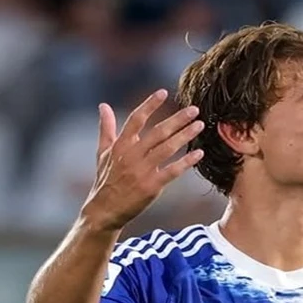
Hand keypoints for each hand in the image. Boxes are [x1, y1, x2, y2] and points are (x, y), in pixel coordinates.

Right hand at [80, 89, 204, 230]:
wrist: (105, 210)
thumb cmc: (106, 180)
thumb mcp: (103, 153)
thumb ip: (106, 128)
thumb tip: (103, 106)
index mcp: (121, 145)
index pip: (137, 119)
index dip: (150, 104)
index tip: (164, 92)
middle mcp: (132, 155)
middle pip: (158, 131)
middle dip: (177, 119)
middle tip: (194, 109)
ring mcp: (142, 170)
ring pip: (167, 148)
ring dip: (185, 135)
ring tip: (200, 125)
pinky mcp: (151, 186)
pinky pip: (173, 171)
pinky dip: (187, 162)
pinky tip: (199, 154)